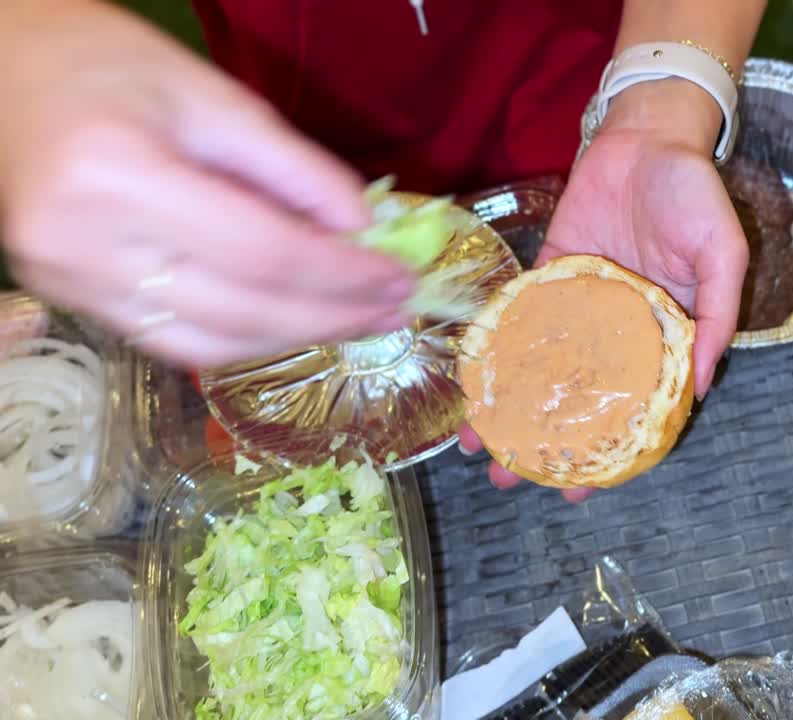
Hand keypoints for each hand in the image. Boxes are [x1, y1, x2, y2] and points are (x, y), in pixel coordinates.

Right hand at [0, 0, 415, 367]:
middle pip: (241, 308)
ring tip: (358, 322)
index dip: (342, 275)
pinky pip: (174, 339)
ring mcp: (70, 282)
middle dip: (332, 316)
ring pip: (210, 341)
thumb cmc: (103, 62)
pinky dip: (243, 336)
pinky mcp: (70, 299)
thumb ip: (294, 168)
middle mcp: (84, 244)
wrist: (0, 69)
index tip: (399, 277)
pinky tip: (292, 321)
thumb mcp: (210, 94)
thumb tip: (365, 229)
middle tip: (395, 310)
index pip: (262, 252)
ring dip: (294, 337)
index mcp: (117, 176)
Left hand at [459, 79, 747, 501]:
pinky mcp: (549, 273)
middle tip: (514, 479)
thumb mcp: (724, 255)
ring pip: (541, 366)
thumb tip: (701, 385)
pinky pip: (519, 317)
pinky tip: (473, 379)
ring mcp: (580, 304)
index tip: (584, 489)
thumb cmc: (694, 194)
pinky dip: (496, 348)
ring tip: (480, 445)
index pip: (633, 407)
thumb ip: (716, 316)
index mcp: (664, 335)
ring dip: (511, 405)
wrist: (647, 136)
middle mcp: (618, 329)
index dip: (610, 450)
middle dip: (546, 439)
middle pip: (578, 396)